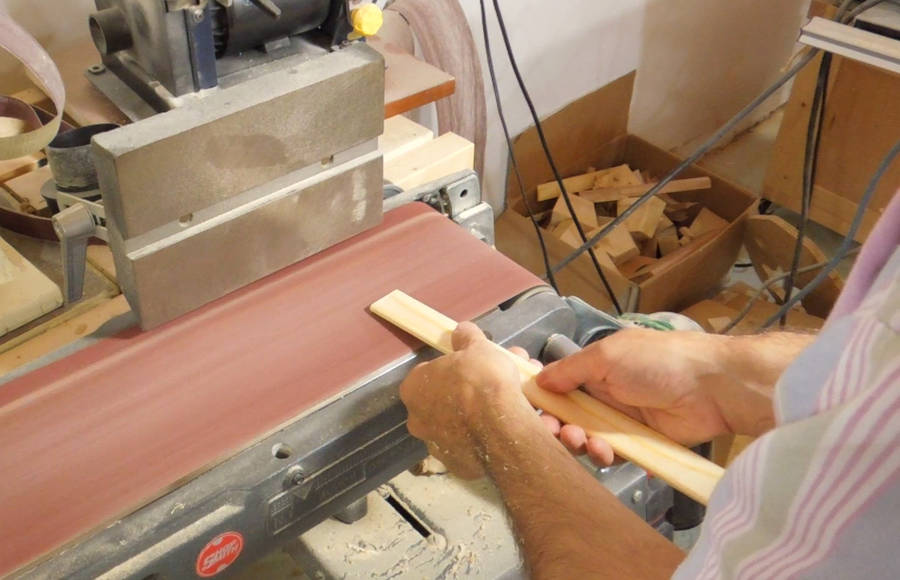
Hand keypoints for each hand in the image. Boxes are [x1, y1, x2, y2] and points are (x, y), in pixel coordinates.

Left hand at [398, 322, 534, 478]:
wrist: (500, 428)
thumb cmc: (482, 381)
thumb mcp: (478, 347)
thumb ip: (467, 337)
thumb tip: (461, 330)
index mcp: (413, 388)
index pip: (428, 373)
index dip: (453, 368)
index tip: (474, 367)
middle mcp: (417, 419)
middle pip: (444, 400)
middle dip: (471, 390)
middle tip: (499, 381)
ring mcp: (436, 446)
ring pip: (460, 424)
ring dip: (481, 413)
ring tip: (514, 402)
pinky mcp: (458, 466)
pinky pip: (473, 446)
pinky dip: (488, 436)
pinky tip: (509, 426)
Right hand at [536, 328, 735, 465]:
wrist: (712, 388)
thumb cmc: (658, 361)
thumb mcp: (607, 355)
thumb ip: (570, 370)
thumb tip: (538, 380)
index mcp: (596, 368)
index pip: (560, 384)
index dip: (543, 397)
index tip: (528, 407)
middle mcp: (605, 394)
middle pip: (568, 415)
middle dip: (555, 424)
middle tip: (553, 430)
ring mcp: (621, 420)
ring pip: (586, 437)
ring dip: (577, 441)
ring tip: (581, 440)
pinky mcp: (638, 444)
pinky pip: (611, 454)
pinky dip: (602, 455)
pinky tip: (604, 452)